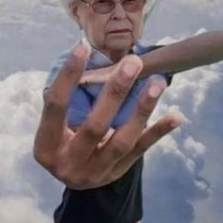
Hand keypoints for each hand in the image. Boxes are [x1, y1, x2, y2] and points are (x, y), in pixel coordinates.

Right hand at [34, 43, 182, 189]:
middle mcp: (70, 162)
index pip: (56, 107)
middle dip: (115, 92)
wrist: (74, 176)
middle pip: (94, 126)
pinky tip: (176, 117)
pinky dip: (158, 132)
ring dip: (142, 110)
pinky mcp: (117, 173)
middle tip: (133, 63)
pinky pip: (140, 151)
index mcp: (46, 146)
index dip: (68, 76)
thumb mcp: (55, 127)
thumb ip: (67, 104)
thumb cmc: (62, 142)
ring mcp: (96, 172)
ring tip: (158, 83)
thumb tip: (86, 59)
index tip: (83, 47)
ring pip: (123, 140)